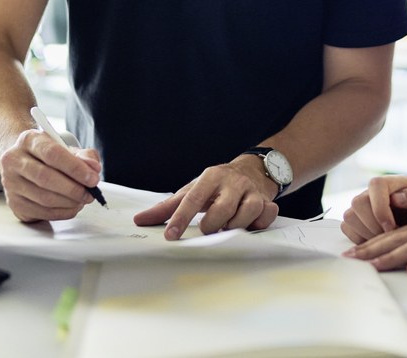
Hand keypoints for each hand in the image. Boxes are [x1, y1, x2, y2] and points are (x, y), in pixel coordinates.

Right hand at [0, 128, 101, 221]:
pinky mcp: (14, 203)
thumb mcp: (68, 148)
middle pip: (45, 178)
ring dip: (69, 202)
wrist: (23, 162)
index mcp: (29, 140)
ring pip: (43, 198)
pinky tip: (72, 207)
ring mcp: (11, 183)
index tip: (92, 178)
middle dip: (73, 189)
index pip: (53, 154)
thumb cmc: (47, 155)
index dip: (75, 168)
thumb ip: (84, 156)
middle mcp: (14, 160)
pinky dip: (62, 212)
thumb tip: (94, 168)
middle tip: (89, 193)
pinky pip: (41, 212)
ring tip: (82, 199)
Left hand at [133, 157, 278, 238]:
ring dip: (235, 226)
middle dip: (211, 226)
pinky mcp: (267, 202)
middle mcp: (232, 183)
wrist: (252, 170)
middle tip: (205, 231)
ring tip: (227, 229)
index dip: (180, 218)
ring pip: (246, 213)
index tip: (170, 236)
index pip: (193, 199)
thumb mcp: (192, 190)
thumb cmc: (215, 186)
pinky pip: (266, 216)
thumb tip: (140, 220)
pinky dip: (258, 224)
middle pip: (221, 210)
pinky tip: (249, 225)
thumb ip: (167, 207)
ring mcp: (251, 192)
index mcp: (210, 177)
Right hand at [340, 175, 406, 242]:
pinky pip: (347, 228)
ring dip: (366, 234)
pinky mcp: (356, 220)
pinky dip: (360, 239)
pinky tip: (379, 243)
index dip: (380, 208)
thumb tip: (397, 198)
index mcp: (394, 183)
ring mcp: (363, 206)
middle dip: (372, 225)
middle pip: (358, 202)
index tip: (392, 228)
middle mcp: (375, 192)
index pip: (376, 185)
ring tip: (387, 241)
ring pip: (350, 216)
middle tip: (390, 239)